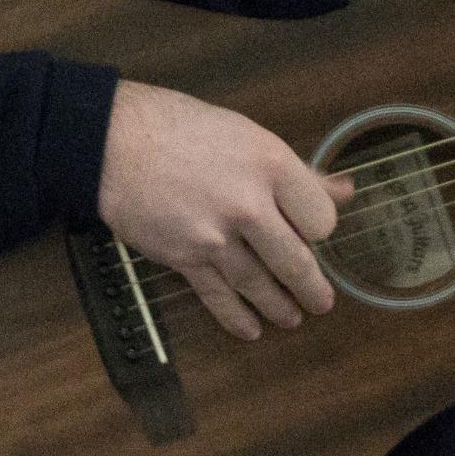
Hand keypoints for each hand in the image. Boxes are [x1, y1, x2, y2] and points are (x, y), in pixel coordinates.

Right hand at [95, 80, 354, 341]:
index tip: (315, 237)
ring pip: (260, 284)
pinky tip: (250, 329)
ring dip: (280, 308)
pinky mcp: (185, 258)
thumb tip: (343, 190)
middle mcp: (249, 203)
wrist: (111, 141)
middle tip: (322, 302)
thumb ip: (296, 170)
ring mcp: (216, 235)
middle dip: (312, 288)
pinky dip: (237, 318)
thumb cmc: (177, 126)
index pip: (321, 218)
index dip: (322, 231)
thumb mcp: (245, 135)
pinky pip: (219, 297)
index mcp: (270, 164)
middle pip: (296, 260)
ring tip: (292, 318)